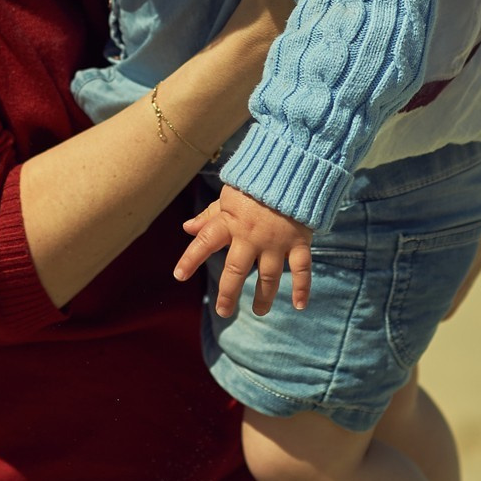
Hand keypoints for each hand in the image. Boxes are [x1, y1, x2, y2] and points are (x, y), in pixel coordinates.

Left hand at [176, 184, 312, 317]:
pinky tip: (300, 305)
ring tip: (259, 311)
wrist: (292, 169)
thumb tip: (187, 228)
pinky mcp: (298, 241)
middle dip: (228, 293)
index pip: (204, 242)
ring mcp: (276, 241)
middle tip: (224, 311)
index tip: (178, 276)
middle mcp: (251, 235)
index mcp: (230, 222)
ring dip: (264, 297)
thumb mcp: (229, 196)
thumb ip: (210, 215)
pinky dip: (302, 287)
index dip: (190, 259)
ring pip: (268, 276)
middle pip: (236, 270)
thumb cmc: (256, 183)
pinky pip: (301, 269)